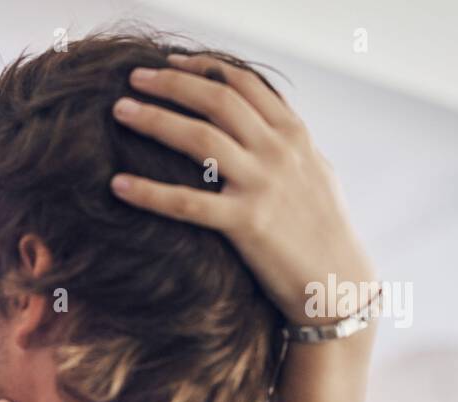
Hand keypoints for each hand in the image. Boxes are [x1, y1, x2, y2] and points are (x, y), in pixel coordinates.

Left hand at [109, 53, 375, 324]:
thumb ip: (287, 144)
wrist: (339, 281)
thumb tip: (265, 122)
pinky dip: (150, 192)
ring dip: (154, 120)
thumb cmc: (323, 230)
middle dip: (171, 84)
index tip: (170, 64)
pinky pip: (187, 203)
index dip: (203, 68)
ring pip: (199, 139)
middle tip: (133, 79)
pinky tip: (118, 185)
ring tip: (119, 111)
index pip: (244, 82)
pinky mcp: (247, 223)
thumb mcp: (314, 172)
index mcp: (294, 134)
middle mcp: (279, 151)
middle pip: (217, 100)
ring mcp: (263, 185)